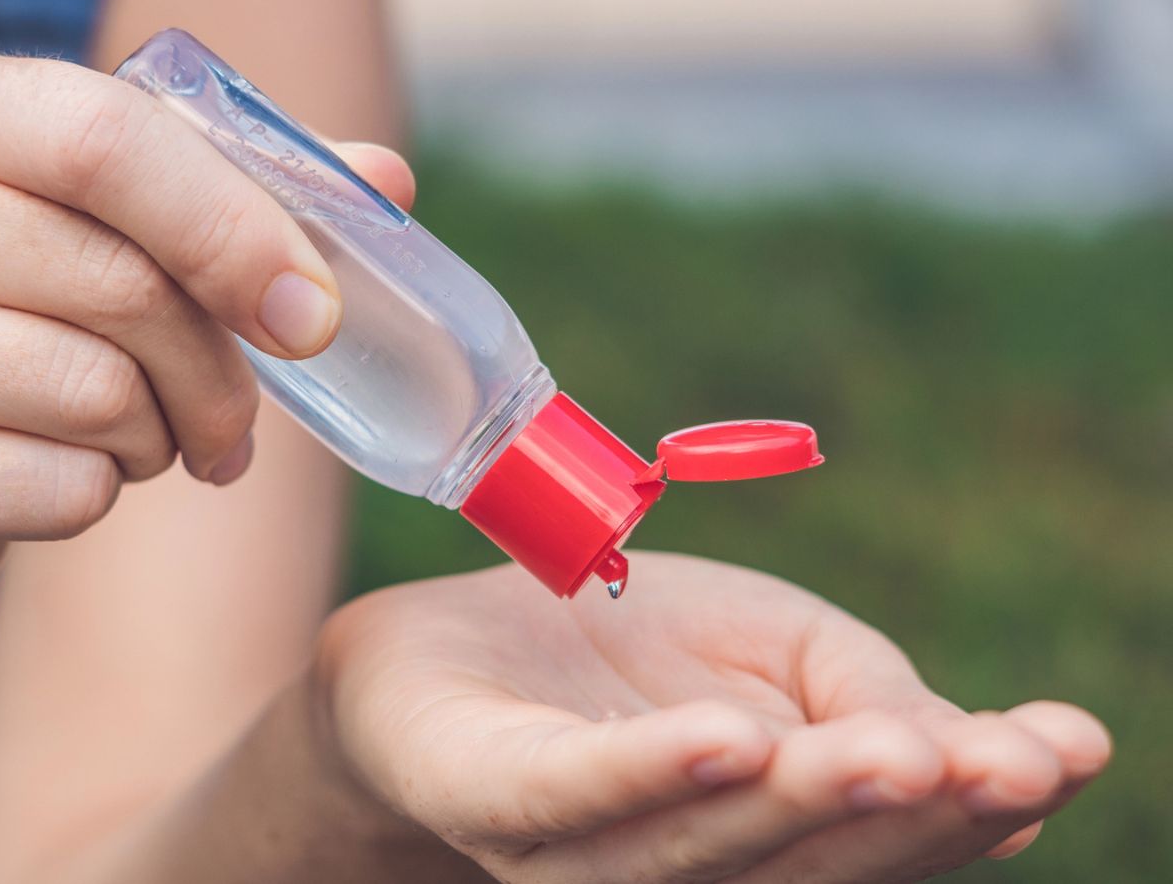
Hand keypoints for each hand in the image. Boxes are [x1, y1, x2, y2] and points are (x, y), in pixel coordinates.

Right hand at [0, 50, 413, 597]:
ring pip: (94, 393)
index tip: (318, 315)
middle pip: (119, 282)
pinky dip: (99, 499)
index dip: (238, 230)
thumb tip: (388, 180)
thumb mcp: (105, 227)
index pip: (108, 141)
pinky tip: (66, 480)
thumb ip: (239, 191)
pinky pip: (54, 491)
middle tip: (235, 419)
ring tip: (134, 437)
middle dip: (218, 371)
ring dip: (159, 437)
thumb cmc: (14, 317)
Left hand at [315, 552, 1110, 882]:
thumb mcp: (770, 646)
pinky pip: (572, 796)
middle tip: (1002, 763)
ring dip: (801, 804)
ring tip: (889, 754)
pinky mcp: (489, 799)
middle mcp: (679, 868)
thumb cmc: (618, 653)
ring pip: (702, 848)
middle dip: (908, 816)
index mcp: (760, 840)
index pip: (879, 840)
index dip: (977, 804)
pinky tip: (725, 742)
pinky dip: (649, 775)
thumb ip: (865, 695)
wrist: (435, 650)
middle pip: (803, 863)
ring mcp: (578, 851)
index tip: (1071, 746)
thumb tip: (998, 754)